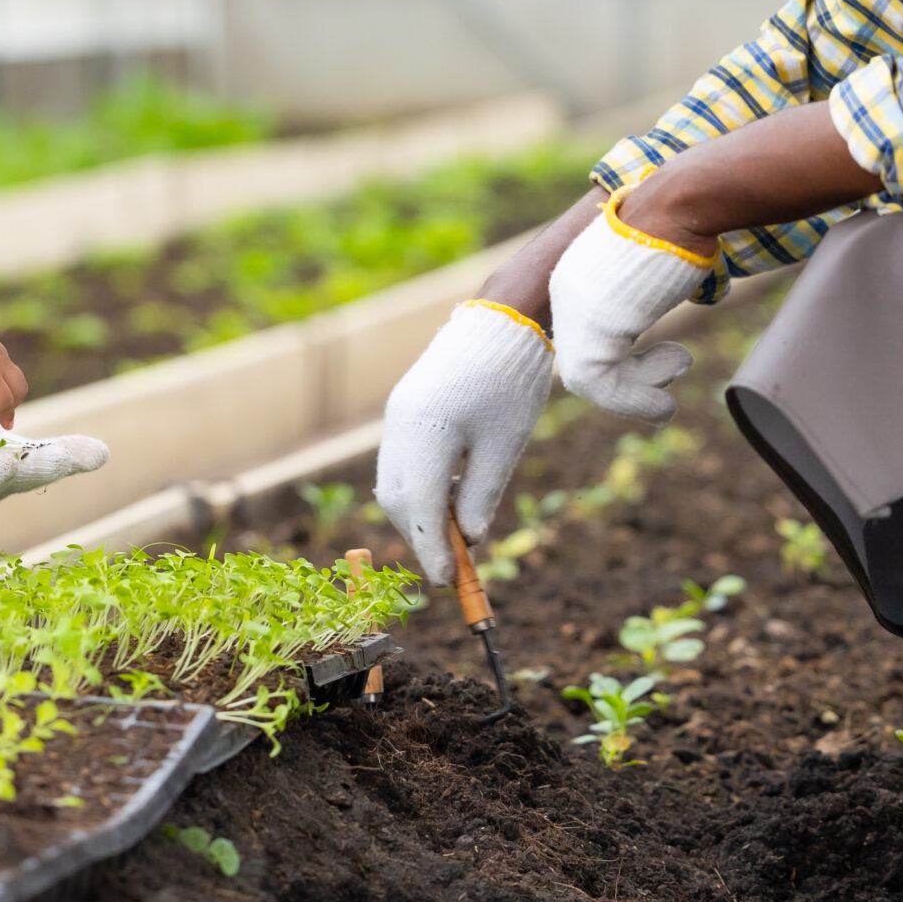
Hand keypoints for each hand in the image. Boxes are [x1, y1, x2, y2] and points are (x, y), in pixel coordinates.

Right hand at [373, 302, 553, 584]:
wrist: (501, 321)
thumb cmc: (510, 383)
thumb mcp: (504, 446)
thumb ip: (481, 495)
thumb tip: (469, 538)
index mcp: (427, 434)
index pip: (418, 508)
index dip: (431, 549)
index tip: (448, 580)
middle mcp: (400, 425)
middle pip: (396, 499)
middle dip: (420, 535)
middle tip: (453, 561)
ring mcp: (397, 415)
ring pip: (392, 481)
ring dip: (416, 513)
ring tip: (453, 532)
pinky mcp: (402, 408)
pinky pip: (398, 460)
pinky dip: (416, 487)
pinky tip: (446, 495)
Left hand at [546, 193, 711, 424]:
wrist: (679, 204)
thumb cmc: (681, 225)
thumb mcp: (649, 266)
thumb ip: (638, 296)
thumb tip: (659, 308)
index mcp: (577, 277)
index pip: (586, 336)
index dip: (623, 363)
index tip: (659, 362)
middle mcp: (567, 294)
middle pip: (583, 360)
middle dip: (629, 382)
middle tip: (670, 379)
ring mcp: (576, 311)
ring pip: (589, 379)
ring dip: (635, 397)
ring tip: (668, 398)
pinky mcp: (593, 328)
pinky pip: (603, 385)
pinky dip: (636, 403)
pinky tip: (665, 407)